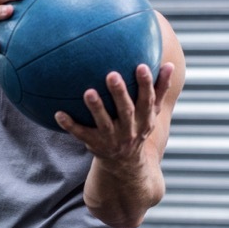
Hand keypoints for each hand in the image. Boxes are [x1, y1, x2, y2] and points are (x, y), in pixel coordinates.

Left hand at [56, 62, 175, 161]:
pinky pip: (80, 134)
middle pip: (126, 110)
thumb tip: (170, 64)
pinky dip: (70, 125)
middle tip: (112, 74)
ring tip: (88, 92)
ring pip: (103, 123)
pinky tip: (58, 113)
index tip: (141, 66)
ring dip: (96, 108)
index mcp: (144, 119)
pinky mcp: (94, 144)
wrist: (126, 163)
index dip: (146, 84)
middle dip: (120, 93)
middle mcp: (129, 130)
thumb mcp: (152, 112)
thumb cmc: (138, 127)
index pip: (147, 100)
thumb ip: (160, 89)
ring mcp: (111, 138)